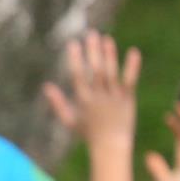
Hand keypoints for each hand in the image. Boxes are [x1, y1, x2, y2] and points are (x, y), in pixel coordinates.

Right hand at [42, 33, 140, 151]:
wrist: (111, 146)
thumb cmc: (88, 134)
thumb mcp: (69, 120)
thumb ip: (57, 103)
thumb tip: (46, 86)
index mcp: (83, 101)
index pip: (77, 76)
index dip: (75, 59)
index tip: (73, 43)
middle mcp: (98, 97)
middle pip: (94, 70)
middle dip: (92, 51)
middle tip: (91, 34)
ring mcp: (114, 98)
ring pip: (110, 73)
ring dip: (109, 55)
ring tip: (107, 38)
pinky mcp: (128, 100)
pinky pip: (130, 81)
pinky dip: (132, 67)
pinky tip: (133, 51)